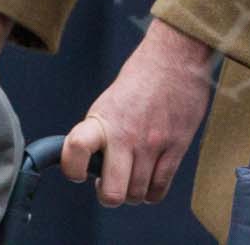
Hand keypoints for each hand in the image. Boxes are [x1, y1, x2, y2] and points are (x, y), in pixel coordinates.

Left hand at [63, 19, 215, 205]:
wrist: (177, 55)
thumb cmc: (143, 75)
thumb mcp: (110, 101)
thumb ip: (102, 132)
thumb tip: (94, 163)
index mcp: (103, 120)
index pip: (75, 150)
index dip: (72, 168)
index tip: (78, 172)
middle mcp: (126, 136)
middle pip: (112, 193)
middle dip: (110, 194)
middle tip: (111, 183)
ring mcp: (153, 144)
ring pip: (137, 194)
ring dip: (133, 191)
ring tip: (134, 174)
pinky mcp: (177, 147)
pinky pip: (160, 189)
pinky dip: (153, 191)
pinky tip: (151, 177)